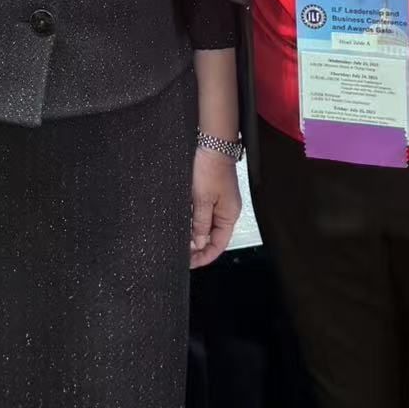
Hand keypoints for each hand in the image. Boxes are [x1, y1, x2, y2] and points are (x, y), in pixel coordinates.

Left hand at [190, 149, 241, 268]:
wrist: (211, 144)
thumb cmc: (211, 168)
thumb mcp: (202, 200)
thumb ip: (201, 224)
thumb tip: (198, 244)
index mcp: (229, 216)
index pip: (218, 245)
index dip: (204, 256)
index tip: (190, 263)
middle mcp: (225, 212)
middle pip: (212, 238)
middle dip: (197, 247)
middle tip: (182, 254)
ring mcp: (218, 203)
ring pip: (205, 227)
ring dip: (194, 235)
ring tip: (180, 241)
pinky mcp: (210, 195)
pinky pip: (202, 215)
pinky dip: (193, 222)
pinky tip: (183, 224)